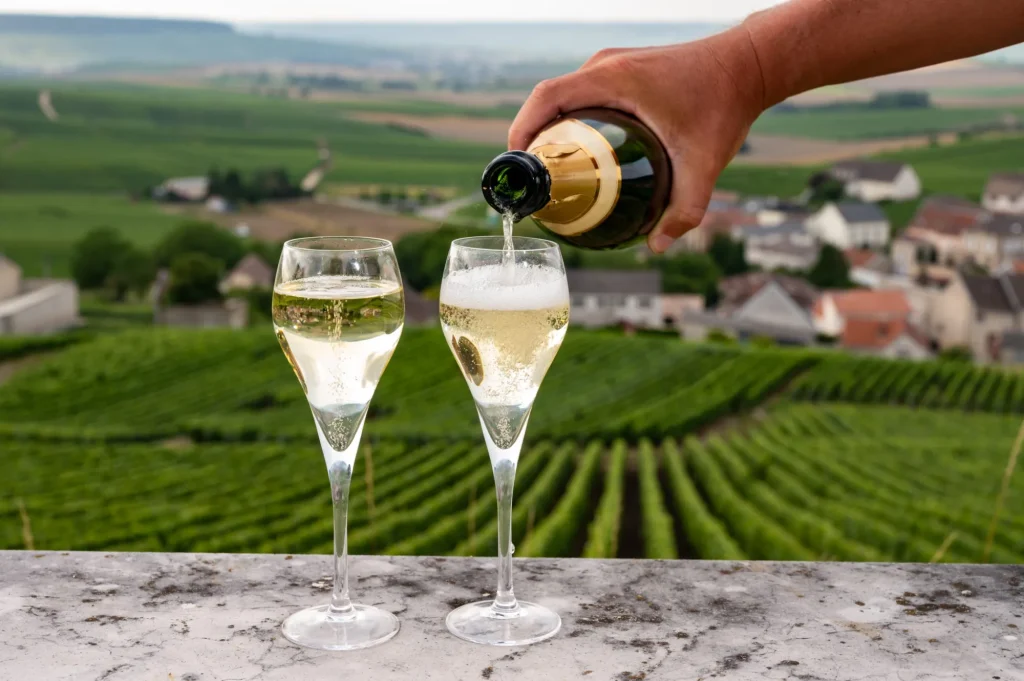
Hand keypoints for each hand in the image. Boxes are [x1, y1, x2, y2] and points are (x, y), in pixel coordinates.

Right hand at [508, 29, 766, 253]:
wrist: (749, 65)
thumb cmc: (725, 104)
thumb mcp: (705, 163)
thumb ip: (685, 209)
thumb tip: (657, 246)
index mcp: (613, 79)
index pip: (547, 97)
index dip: (522, 128)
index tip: (516, 164)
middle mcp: (605, 66)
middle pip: (548, 99)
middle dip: (532, 137)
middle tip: (533, 180)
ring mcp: (612, 64)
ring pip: (564, 95)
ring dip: (550, 128)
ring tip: (551, 171)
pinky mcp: (622, 69)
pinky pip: (582, 93)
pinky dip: (571, 118)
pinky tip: (580, 152)